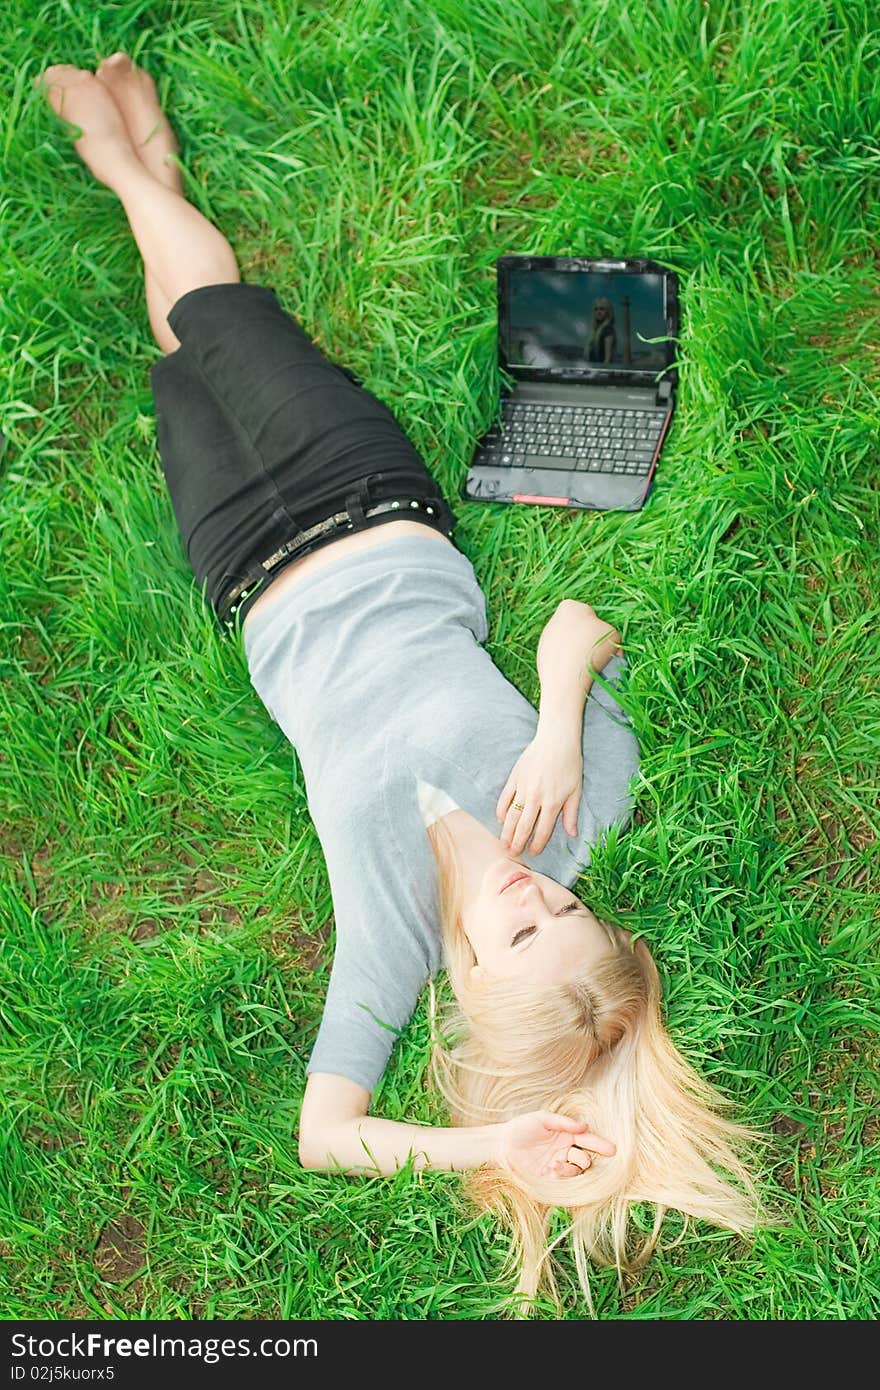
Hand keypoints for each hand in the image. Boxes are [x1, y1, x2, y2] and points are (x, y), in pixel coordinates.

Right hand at [496, 729, 583, 855]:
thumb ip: (571, 814)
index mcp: (552, 803)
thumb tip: (572, 834)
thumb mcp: (576, 790)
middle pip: (523, 826)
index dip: (537, 844)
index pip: (542, 830)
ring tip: (504, 843)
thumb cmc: (570, 764)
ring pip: (511, 815)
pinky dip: (501, 811)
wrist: (557, 740)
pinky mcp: (514, 778)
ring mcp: (523, 788)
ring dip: (507, 832)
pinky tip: (500, 820)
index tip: (533, 852)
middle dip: (518, 842)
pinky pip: (505, 799)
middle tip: (513, 854)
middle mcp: (536, 798)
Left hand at [497, 1111, 616, 1179]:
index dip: (600, 1144)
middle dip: (587, 1159)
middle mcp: (564, 1151)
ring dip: (572, 1168)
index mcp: (565, 1135)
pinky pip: (564, 1181)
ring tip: (557, 1163)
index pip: (587, 1140)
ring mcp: (557, 1165)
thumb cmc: (521, 1128)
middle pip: (585, 1157)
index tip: (612, 1150)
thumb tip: (585, 1125)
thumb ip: (564, 1122)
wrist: (501, 1145)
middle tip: (582, 1158)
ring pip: (576, 1171)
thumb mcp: (542, 1119)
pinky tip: (552, 1169)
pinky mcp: (549, 1179)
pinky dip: (562, 1176)